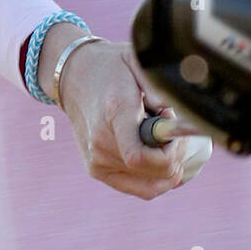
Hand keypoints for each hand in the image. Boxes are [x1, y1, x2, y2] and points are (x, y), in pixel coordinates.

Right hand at [56, 39, 208, 198]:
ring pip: (151, 184)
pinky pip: (139, 188)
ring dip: (166, 165)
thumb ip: (158, 85)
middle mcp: (102, 142)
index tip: (174, 130)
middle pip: (154, 172)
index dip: (170, 152)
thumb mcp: (136, 61)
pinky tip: (158, 157)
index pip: (140, 157)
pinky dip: (156, 179)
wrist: (74, 77)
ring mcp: (97, 159)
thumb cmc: (112, 68)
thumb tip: (175, 113)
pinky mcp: (96, 169)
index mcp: (116, 113)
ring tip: (160, 140)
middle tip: (171, 130)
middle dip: (175, 155)